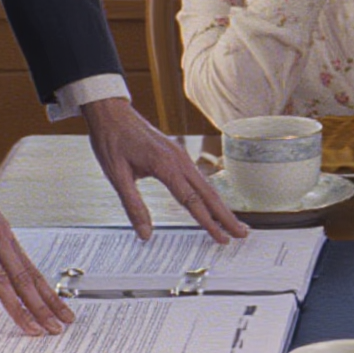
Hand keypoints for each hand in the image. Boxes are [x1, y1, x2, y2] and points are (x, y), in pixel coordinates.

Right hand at [0, 165, 71, 334]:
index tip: (62, 313)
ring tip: (31, 327)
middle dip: (42, 307)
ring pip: (2, 279)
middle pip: (24, 279)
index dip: (48, 295)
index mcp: (6, 235)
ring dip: (18, 306)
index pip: (32, 271)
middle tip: (56, 328)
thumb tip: (1, 271)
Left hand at [84, 98, 247, 242]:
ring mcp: (181, 156)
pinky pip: (199, 178)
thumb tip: (144, 234)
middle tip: (241, 234)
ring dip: (221, 206)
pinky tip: (214, 204)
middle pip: (208, 194)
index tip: (221, 238)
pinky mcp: (178, 155)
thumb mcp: (116, 176)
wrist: (112, 113)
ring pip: (206, 186)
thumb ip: (133, 206)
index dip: (208, 222)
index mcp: (165, 165)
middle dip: (226, 216)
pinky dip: (210, 194)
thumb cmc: (112, 141)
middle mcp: (180, 160)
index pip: (192, 200)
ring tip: (234, 224)